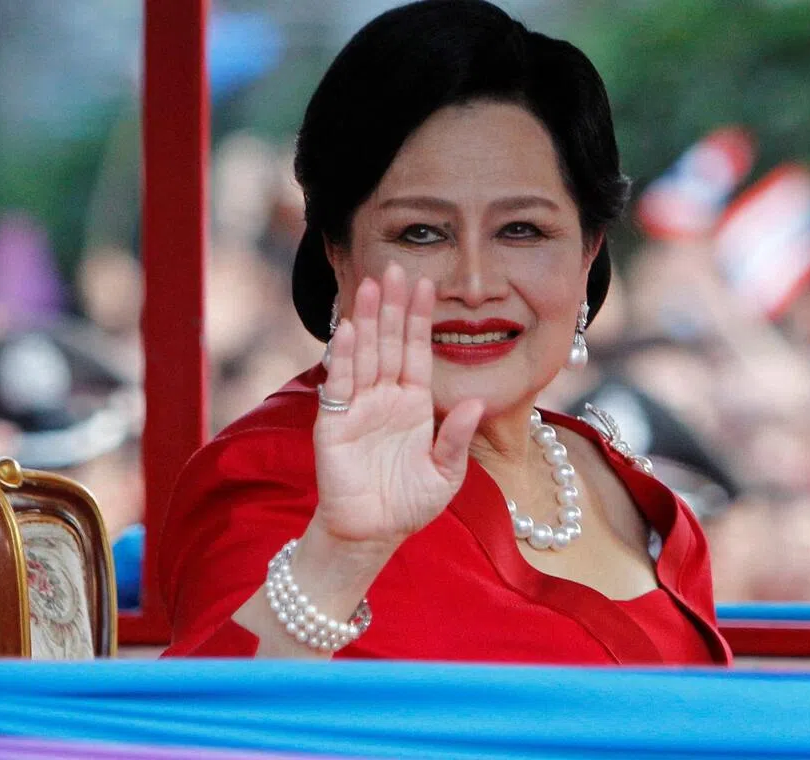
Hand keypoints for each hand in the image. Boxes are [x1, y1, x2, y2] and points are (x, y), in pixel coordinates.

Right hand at [310, 263, 483, 549]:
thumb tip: (474, 404)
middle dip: (392, 306)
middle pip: (389, 343)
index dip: (420, 319)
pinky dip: (344, 358)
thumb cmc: (409, 505)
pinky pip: (341, 385)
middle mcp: (385, 398)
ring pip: (364, 355)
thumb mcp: (445, 474)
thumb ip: (456, 438)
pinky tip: (349, 329)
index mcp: (413, 404)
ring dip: (366, 321)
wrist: (372, 535)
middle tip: (395, 268)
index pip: (417, 351)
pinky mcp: (335, 424)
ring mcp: (359, 408)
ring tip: (370, 286)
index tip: (427, 284)